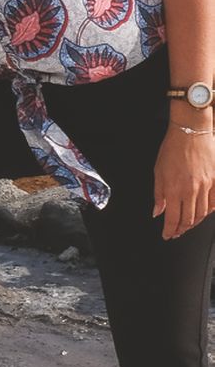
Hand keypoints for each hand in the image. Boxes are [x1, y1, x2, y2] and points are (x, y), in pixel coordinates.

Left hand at [153, 124, 214, 238]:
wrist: (191, 131)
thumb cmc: (173, 148)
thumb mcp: (158, 172)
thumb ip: (158, 195)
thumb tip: (157, 211)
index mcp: (174, 189)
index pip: (172, 219)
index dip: (169, 231)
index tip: (167, 235)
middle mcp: (191, 190)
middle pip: (188, 220)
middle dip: (181, 230)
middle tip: (176, 232)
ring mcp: (205, 186)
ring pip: (202, 214)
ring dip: (194, 223)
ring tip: (188, 225)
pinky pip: (214, 202)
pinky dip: (208, 211)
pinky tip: (203, 213)